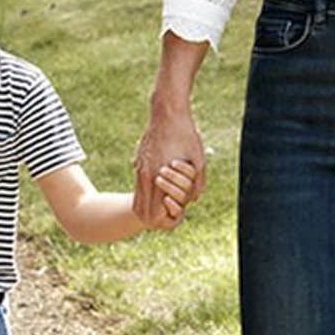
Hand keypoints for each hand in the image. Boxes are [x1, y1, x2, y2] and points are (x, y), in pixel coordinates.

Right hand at [133, 101, 206, 231]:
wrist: (167, 111)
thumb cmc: (186, 134)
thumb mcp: (198, 159)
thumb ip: (197, 183)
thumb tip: (193, 200)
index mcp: (157, 175)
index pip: (152, 209)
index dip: (159, 219)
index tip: (167, 221)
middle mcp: (144, 172)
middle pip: (140, 206)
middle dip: (150, 217)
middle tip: (158, 223)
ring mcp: (139, 165)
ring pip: (136, 194)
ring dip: (144, 205)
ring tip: (151, 215)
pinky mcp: (138, 159)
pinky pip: (137, 182)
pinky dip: (143, 192)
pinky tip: (150, 194)